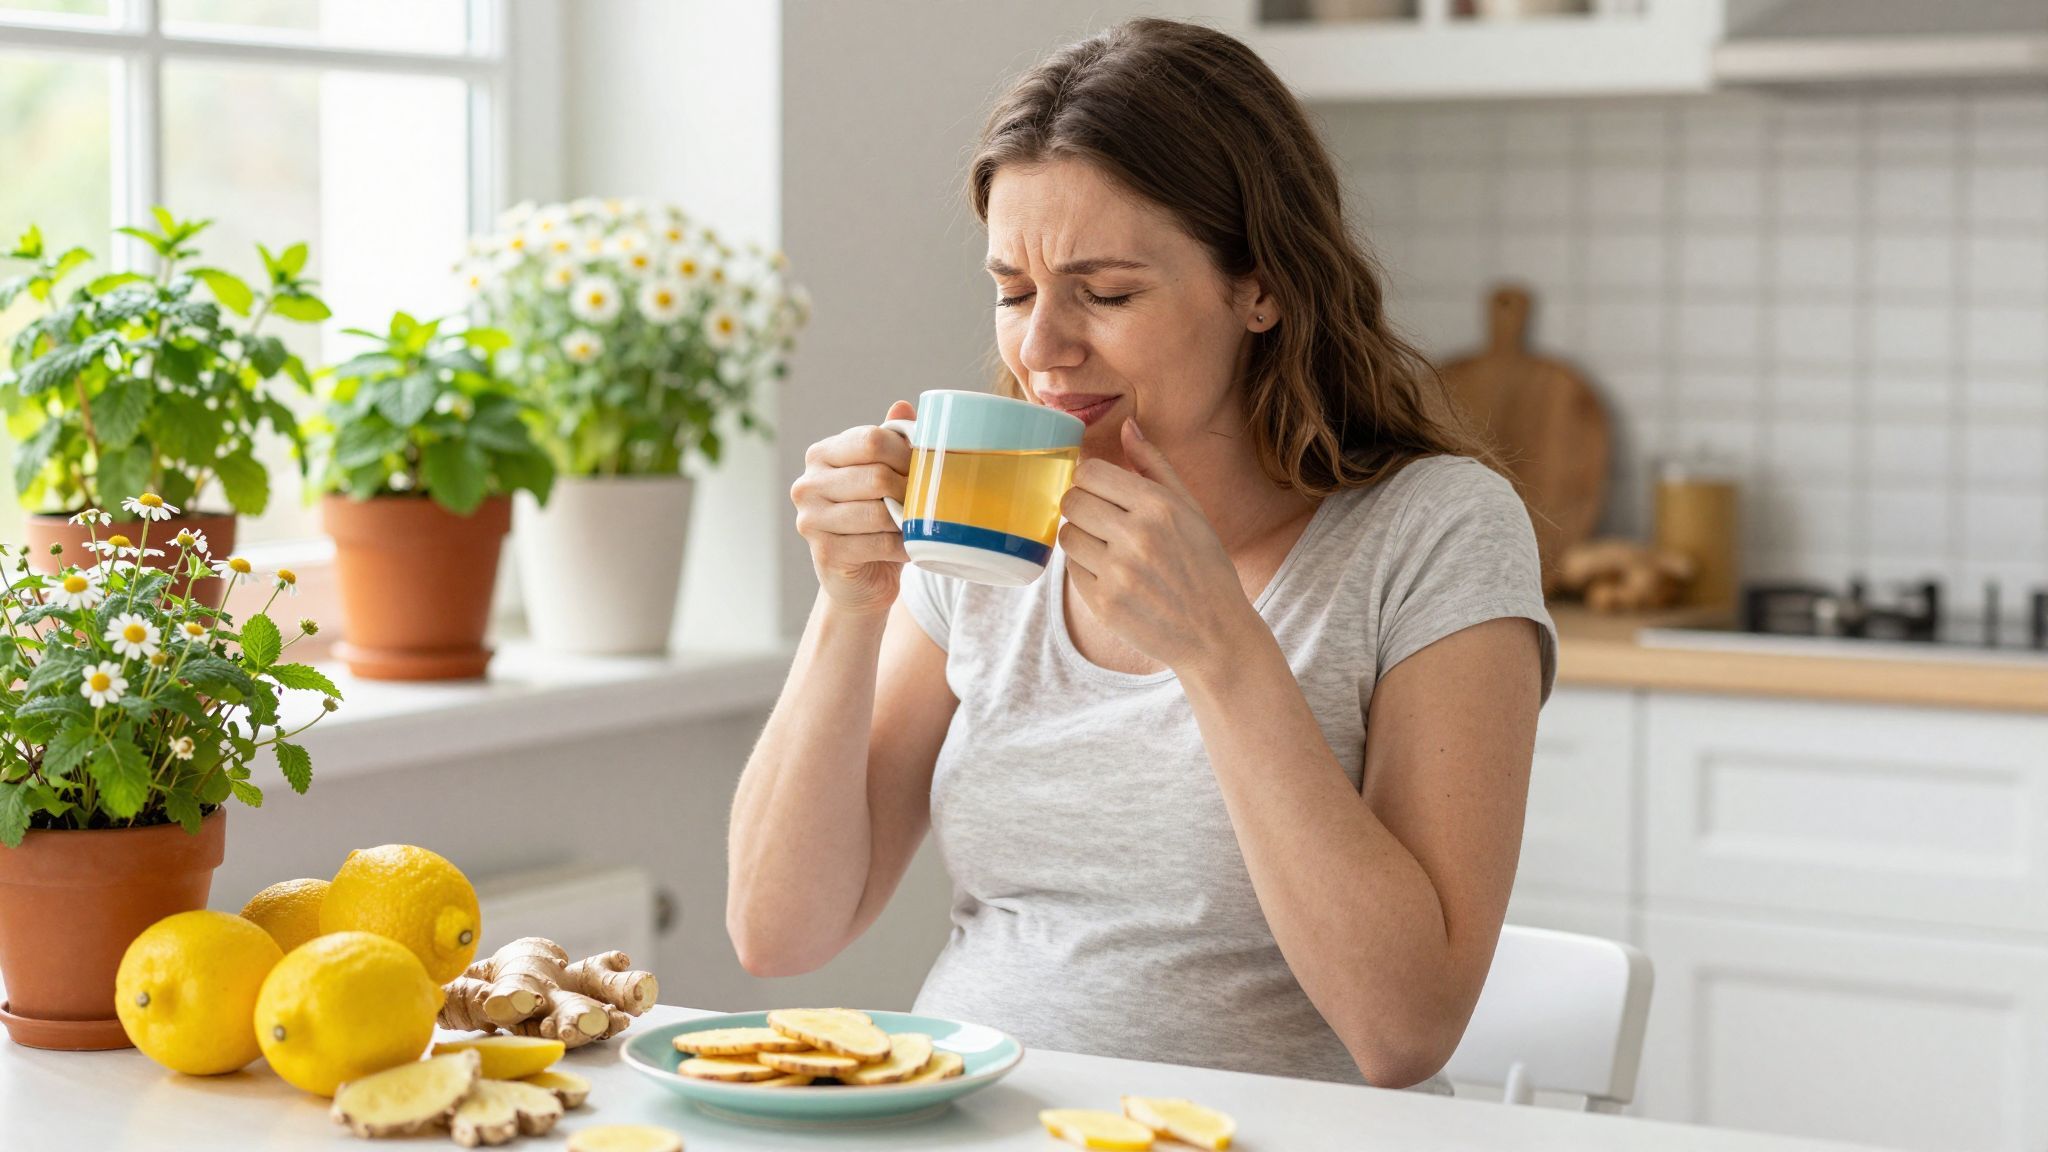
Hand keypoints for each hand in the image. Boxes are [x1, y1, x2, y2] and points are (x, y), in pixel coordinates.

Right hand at [791, 400, 913, 615]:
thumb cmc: (874, 518)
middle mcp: (808, 484)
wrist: (859, 577)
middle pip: (876, 475)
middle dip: (911, 488)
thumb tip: (904, 406)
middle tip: (929, 498)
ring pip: (878, 511)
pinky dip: (903, 545)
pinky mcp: (824, 553)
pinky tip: (911, 546)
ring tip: (920, 521)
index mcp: (821, 455)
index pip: (870, 439)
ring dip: (907, 519)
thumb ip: (890, 441)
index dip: (906, 453)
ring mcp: (811, 520)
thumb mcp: (882, 474)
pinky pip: (878, 544)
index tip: (925, 467)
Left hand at [1058, 420, 1261, 672]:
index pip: (1090, 472)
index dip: (1089, 477)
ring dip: (1079, 536)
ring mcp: (1118, 573)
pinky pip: (1071, 570)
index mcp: (1159, 506)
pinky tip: (1112, 574)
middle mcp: (1137, 537)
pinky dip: (1085, 568)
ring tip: (1107, 547)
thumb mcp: (1191, 509)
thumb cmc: (1204, 564)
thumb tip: (1127, 426)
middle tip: (1102, 519)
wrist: (1215, 632)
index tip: (1099, 488)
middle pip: (1072, 500)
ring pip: (1066, 534)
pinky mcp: (1103, 604)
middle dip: (1082, 505)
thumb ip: (1155, 466)